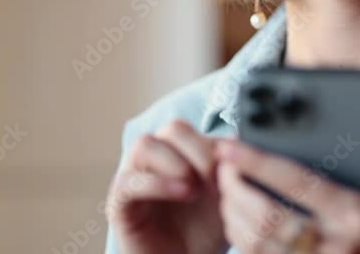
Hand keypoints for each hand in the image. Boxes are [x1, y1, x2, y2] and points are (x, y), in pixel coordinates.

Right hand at [107, 119, 225, 253]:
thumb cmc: (205, 232)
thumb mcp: (227, 198)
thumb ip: (231, 169)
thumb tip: (240, 140)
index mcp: (180, 153)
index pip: (194, 128)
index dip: (213, 144)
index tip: (231, 169)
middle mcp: (156, 160)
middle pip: (172, 129)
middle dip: (199, 150)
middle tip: (214, 177)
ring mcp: (135, 178)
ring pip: (144, 145)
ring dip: (175, 162)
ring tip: (195, 189)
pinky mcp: (119, 204)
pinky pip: (128, 181)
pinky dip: (157, 184)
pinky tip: (183, 193)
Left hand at [216, 122, 359, 253]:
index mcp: (358, 215)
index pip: (296, 183)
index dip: (257, 163)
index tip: (230, 147)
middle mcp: (336, 245)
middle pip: (267, 216)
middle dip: (235, 190)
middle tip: (222, 169)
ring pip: (258, 245)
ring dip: (234, 218)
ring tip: (227, 193)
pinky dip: (244, 245)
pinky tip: (239, 225)